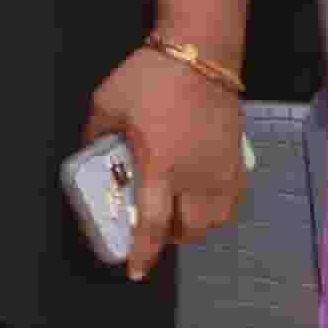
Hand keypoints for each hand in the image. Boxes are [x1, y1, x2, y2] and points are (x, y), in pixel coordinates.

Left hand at [94, 46, 250, 274]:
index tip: (135, 271)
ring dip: (195, 226)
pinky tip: (203, 199)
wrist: (200, 55)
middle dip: (170, 238)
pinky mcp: (239, 161)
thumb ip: (96, 134)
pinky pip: (233, 202)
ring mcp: (223, 171)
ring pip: (216, 221)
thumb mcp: (107, 103)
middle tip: (153, 229)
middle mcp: (197, 178)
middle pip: (189, 230)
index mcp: (161, 167)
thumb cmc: (150, 78)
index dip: (144, 252)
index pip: (152, 223)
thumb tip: (88, 154)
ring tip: (177, 214)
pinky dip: (218, 211)